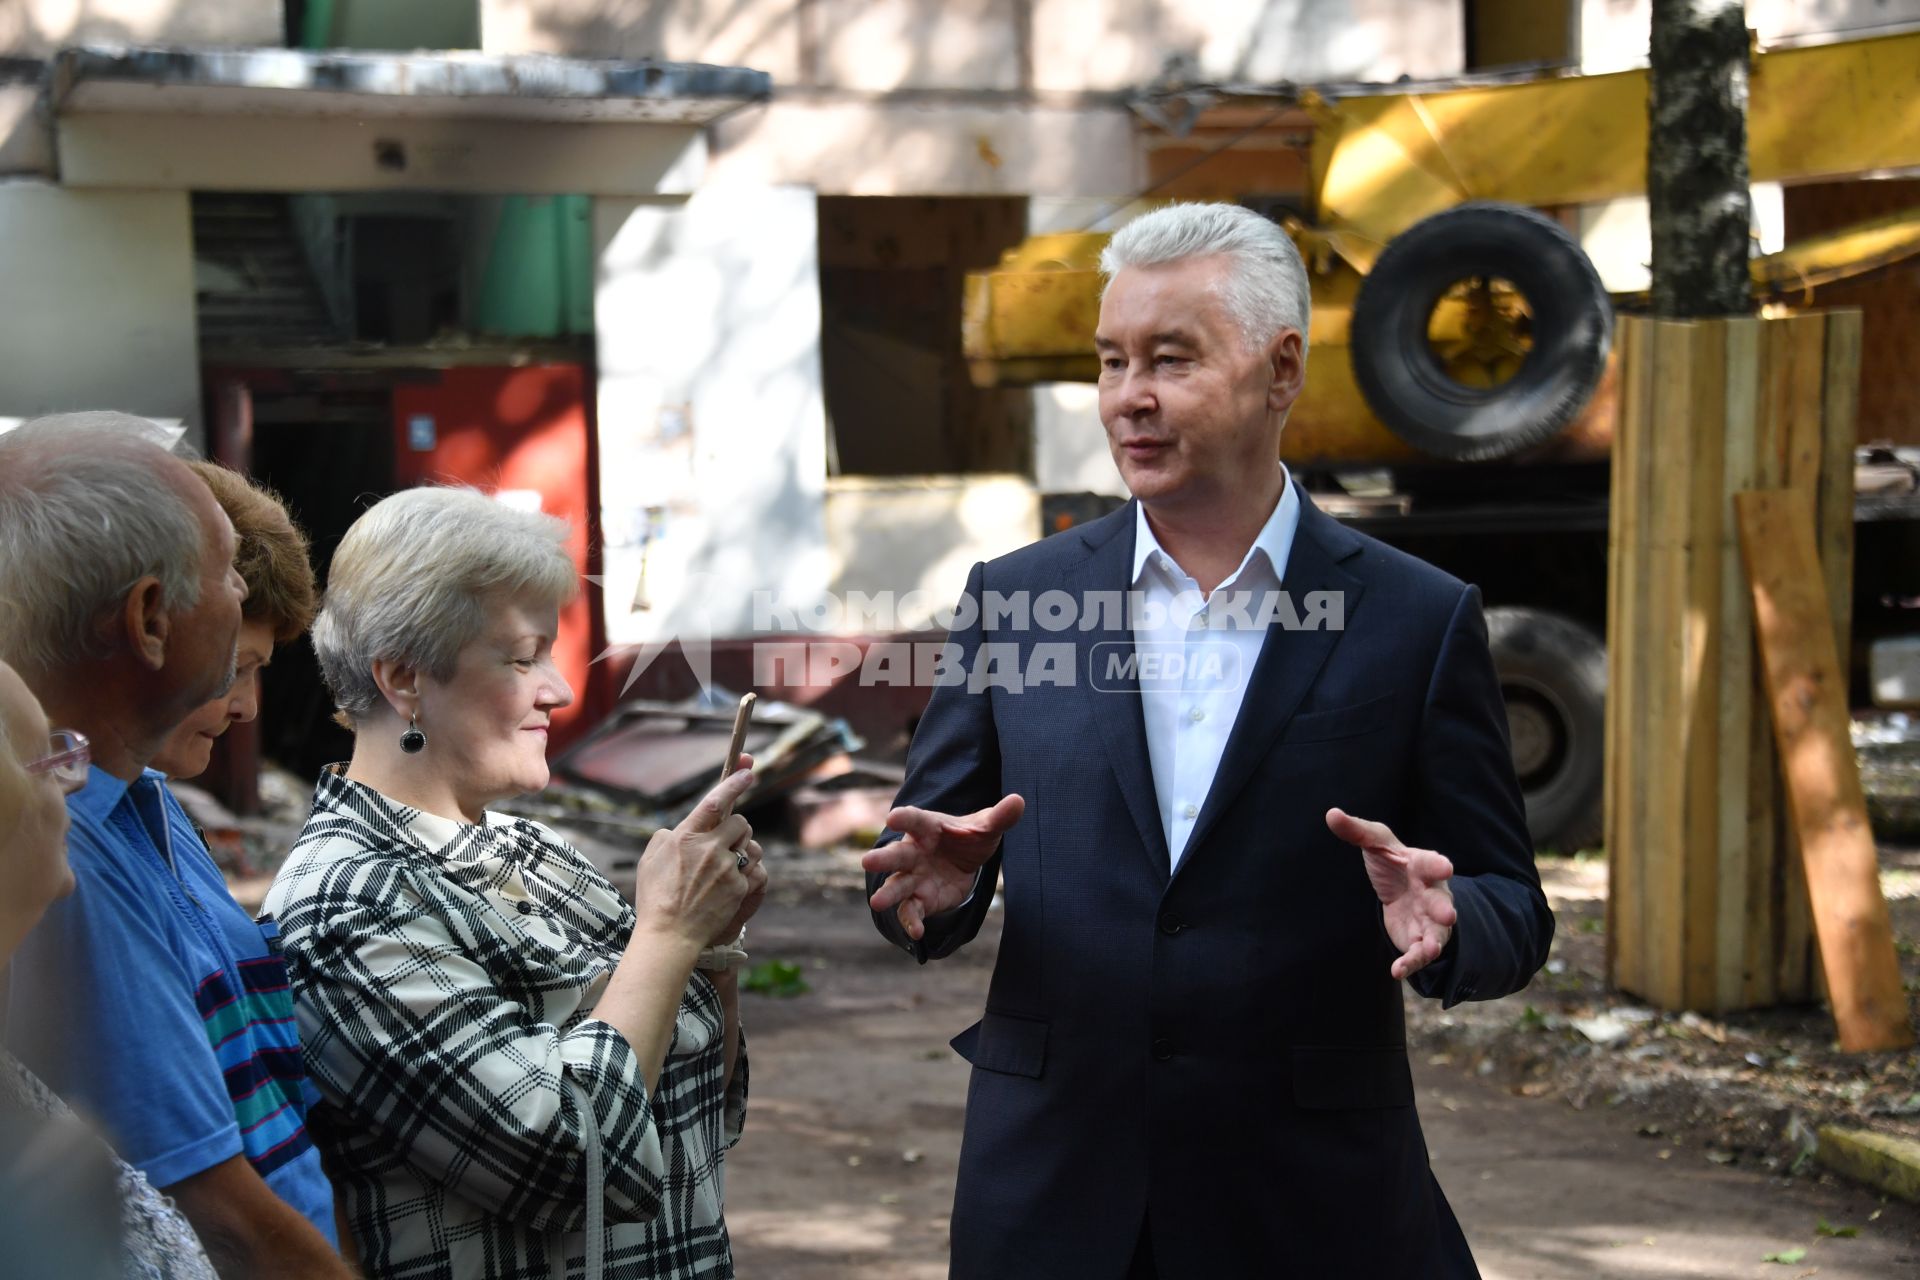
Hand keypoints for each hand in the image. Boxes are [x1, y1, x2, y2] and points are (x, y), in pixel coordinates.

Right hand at [631, 755, 756, 950]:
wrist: (670, 935)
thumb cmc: (655, 898)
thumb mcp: (650, 859)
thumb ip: (665, 837)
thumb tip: (678, 829)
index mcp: (686, 837)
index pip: (715, 801)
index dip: (734, 783)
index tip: (747, 771)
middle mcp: (710, 849)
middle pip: (741, 822)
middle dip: (736, 827)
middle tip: (725, 840)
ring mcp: (727, 868)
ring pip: (750, 845)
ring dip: (741, 850)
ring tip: (722, 867)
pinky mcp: (740, 887)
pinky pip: (751, 869)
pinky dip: (742, 874)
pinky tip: (724, 887)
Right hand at [862, 794, 1024, 939]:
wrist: (965, 861)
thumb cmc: (969, 837)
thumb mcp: (987, 827)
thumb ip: (1000, 816)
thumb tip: (1019, 801)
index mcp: (928, 828)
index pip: (914, 820)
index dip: (904, 819)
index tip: (893, 818)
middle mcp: (914, 852)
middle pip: (897, 855)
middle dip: (883, 859)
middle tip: (867, 861)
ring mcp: (914, 877)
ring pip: (897, 885)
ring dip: (888, 893)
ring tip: (876, 902)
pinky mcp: (921, 899)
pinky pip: (912, 911)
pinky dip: (911, 921)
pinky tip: (917, 933)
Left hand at [1325, 807, 1456, 980]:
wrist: (1400, 890)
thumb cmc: (1392, 862)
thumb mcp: (1375, 843)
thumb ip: (1356, 831)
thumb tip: (1331, 813)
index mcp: (1423, 866)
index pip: (1432, 864)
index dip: (1438, 865)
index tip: (1445, 867)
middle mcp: (1433, 894)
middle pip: (1442, 902)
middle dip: (1444, 908)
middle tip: (1449, 914)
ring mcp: (1429, 919)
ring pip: (1436, 933)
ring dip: (1434, 942)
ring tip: (1430, 950)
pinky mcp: (1418, 939)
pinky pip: (1417, 954)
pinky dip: (1410, 964)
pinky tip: (1397, 971)